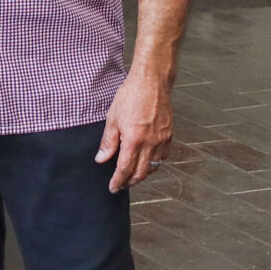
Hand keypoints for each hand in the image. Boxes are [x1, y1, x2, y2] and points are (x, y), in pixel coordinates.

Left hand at [95, 72, 172, 193]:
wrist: (152, 82)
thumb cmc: (130, 95)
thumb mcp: (113, 118)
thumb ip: (108, 141)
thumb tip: (101, 159)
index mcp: (133, 140)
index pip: (125, 169)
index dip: (118, 181)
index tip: (113, 188)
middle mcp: (150, 143)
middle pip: (141, 173)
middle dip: (130, 182)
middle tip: (121, 184)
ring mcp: (162, 140)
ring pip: (153, 166)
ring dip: (142, 174)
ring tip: (132, 174)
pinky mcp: (169, 135)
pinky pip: (163, 156)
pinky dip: (154, 162)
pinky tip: (146, 159)